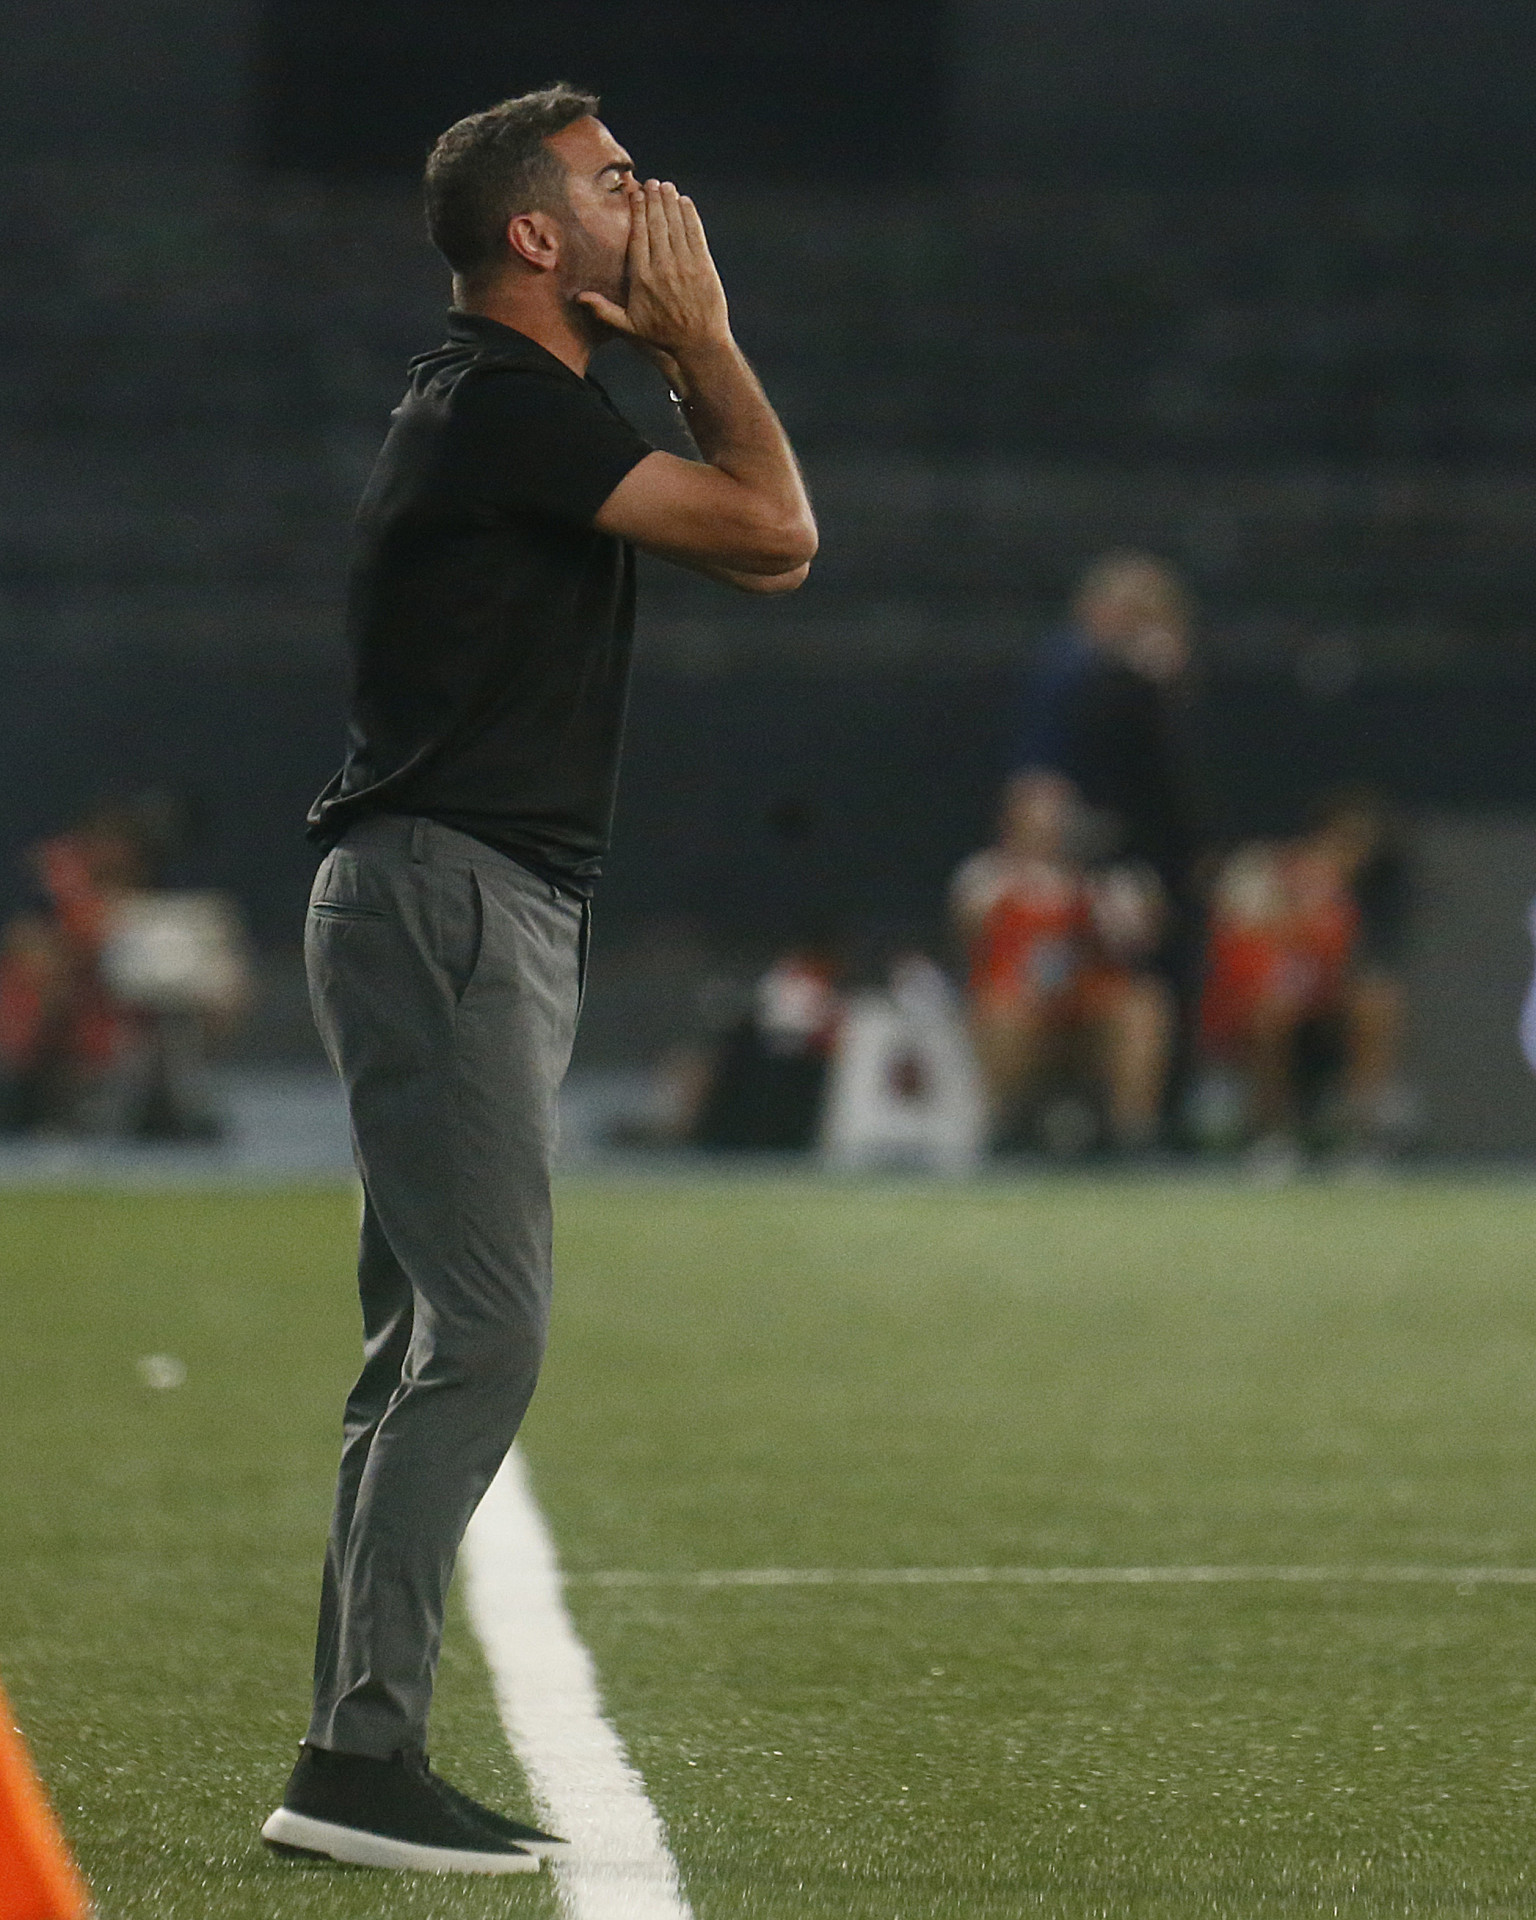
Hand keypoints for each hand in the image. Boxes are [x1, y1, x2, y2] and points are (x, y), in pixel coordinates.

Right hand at [576, 180, 730, 357]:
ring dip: (670, 202)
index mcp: (642, 277)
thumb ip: (603, 310)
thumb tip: (578, 297)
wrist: (699, 343)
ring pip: (675, 224)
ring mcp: (685, 265)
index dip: (637, 211)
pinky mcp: (703, 265)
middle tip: (652, 182)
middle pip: (656, 224)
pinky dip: (690, 215)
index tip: (636, 194)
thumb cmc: (662, 335)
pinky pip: (695, 233)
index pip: (638, 235)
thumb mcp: (629, 326)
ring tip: (666, 186)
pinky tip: (685, 202)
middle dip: (654, 199)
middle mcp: (662, 267)